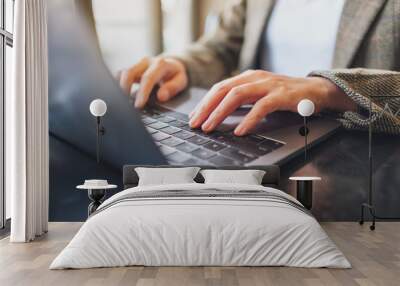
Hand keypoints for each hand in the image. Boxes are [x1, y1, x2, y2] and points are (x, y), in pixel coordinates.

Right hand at [119, 57, 187, 107]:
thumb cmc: (175, 74)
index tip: (138, 105)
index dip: (142, 93)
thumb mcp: (181, 81)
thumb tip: (161, 96)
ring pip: (122, 73)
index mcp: (160, 64)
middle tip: (125, 104)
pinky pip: (121, 74)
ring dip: (119, 87)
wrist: (172, 63)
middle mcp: (146, 62)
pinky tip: (119, 95)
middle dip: (125, 89)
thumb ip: (172, 88)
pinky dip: (118, 84)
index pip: (147, 78)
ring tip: (121, 101)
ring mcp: (137, 64)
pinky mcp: (132, 68)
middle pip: (129, 72)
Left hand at [189, 70, 355, 135]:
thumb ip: (242, 102)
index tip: (193, 117)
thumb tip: (219, 116)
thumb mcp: (259, 95)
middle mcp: (255, 77)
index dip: (204, 103)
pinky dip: (248, 120)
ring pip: (237, 95)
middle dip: (206, 108)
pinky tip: (240, 131)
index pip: (219, 88)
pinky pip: (261, 107)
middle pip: (224, 90)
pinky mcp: (282, 95)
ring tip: (210, 127)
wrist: (317, 91)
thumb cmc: (286, 95)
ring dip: (220, 112)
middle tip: (195, 124)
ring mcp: (268, 85)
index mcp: (247, 77)